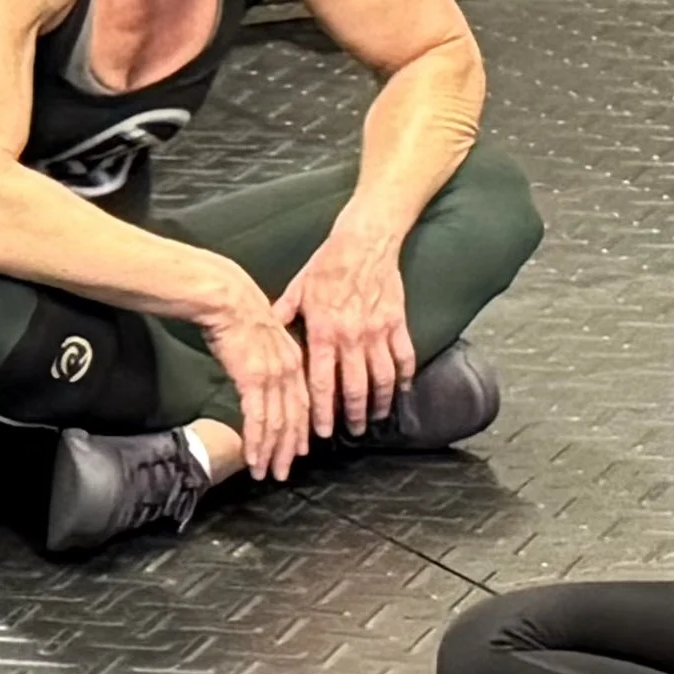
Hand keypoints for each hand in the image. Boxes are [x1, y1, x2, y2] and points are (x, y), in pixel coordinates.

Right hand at [200, 267, 309, 481]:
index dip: (302, 429)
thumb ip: (271, 358)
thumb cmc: (238, 313)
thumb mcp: (266, 336)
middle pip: (295, 419)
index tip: (300, 449)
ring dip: (272, 452)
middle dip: (289, 449)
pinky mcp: (253, 379)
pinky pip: (258, 419)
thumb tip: (263, 376)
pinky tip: (253, 459)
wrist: (226, 297)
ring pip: (278, 424)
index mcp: (295, 359)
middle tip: (284, 471)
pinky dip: (256, 443)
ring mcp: (273, 376)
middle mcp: (289, 370)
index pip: (303, 403)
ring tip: (266, 472)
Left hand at [273, 226, 414, 437]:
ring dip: (380, 402)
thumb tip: (267, 334)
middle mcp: (351, 336)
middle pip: (354, 387)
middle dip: (354, 415)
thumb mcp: (298, 289)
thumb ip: (283, 315)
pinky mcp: (397, 322)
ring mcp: (377, 331)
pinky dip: (405, 377)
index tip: (323, 432)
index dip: (323, 412)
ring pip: (382, 377)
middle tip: (355, 432)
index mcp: (324, 331)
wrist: (365, 240)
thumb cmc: (328, 263)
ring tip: (377, 417)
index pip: (322, 382)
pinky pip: (404, 356)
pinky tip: (402, 391)